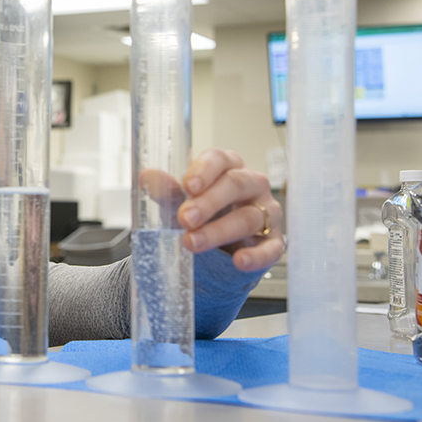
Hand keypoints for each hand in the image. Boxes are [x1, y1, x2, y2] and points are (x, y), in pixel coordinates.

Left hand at [140, 150, 284, 272]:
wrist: (218, 250)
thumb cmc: (202, 215)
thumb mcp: (181, 202)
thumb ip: (167, 191)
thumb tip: (147, 177)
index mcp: (227, 167)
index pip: (219, 159)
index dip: (204, 171)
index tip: (188, 185)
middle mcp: (251, 185)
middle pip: (235, 185)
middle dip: (209, 202)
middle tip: (185, 218)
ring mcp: (266, 212)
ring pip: (249, 217)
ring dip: (219, 231)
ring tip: (192, 243)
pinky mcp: (273, 241)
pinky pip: (271, 248)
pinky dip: (256, 256)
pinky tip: (239, 261)